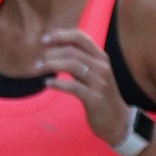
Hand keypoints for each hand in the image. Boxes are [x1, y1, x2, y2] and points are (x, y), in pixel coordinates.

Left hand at [33, 35, 132, 150]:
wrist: (118, 120)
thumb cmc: (100, 95)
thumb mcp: (93, 74)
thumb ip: (80, 61)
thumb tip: (55, 49)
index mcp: (101, 58)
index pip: (81, 37)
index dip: (60, 35)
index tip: (44, 40)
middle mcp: (102, 67)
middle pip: (72, 50)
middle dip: (50, 53)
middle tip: (38, 60)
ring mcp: (99, 82)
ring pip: (71, 65)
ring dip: (50, 65)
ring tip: (38, 69)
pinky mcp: (94, 98)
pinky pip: (73, 86)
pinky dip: (57, 83)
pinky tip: (47, 83)